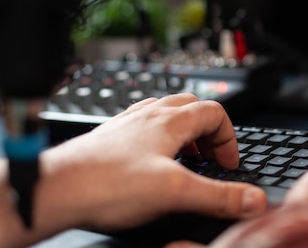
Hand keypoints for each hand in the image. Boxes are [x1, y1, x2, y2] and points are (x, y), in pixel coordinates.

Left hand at [0, 93, 267, 247]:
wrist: (54, 189)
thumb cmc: (105, 186)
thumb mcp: (175, 193)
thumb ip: (219, 196)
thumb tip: (253, 199)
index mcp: (170, 121)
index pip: (215, 113)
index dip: (229, 139)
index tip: (228, 165)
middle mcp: (149, 116)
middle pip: (192, 107)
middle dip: (209, 132)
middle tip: (210, 159)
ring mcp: (128, 124)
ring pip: (166, 114)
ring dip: (184, 133)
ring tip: (185, 160)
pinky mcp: (110, 137)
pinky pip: (143, 127)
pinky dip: (158, 139)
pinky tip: (150, 163)